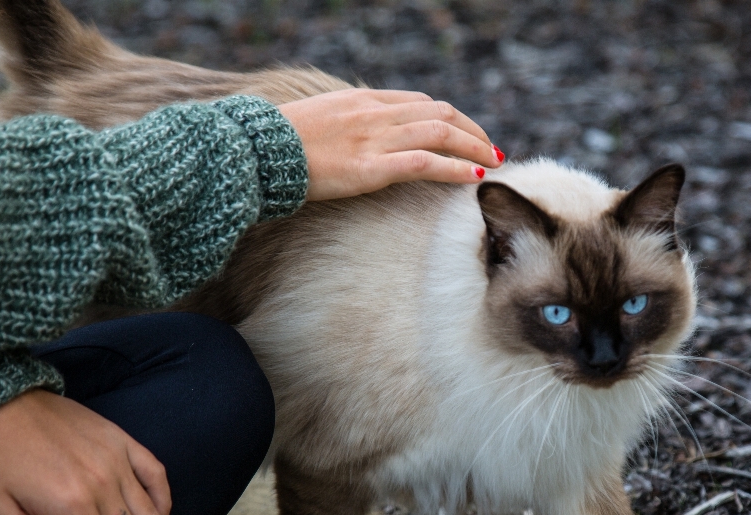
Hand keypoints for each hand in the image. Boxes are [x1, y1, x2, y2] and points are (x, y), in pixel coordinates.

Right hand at [277, 88, 502, 199]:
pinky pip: (425, 163)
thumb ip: (342, 125)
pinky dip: (454, 167)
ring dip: (473, 146)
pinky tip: (473, 176)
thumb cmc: (276, 146)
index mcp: (361, 102)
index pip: (418, 102)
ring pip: (440, 133)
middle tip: (491, 148)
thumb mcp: (314, 123)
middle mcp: (373, 114)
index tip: (465, 131)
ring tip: (494, 161)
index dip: (449, 116)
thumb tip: (352, 139)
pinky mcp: (371, 168)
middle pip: (438, 113)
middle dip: (471, 129)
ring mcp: (374, 139)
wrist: (256, 153)